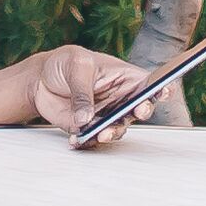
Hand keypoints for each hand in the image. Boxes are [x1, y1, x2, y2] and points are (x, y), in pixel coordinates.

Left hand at [0, 43, 159, 138]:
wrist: (40, 80)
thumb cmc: (64, 63)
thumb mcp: (76, 65)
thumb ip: (83, 90)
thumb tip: (87, 118)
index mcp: (125, 77)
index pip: (148, 83)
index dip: (160, 87)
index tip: (164, 91)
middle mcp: (121, 99)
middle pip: (139, 109)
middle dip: (141, 112)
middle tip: (137, 111)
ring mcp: (107, 115)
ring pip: (118, 129)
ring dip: (112, 132)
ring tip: (100, 133)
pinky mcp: (90, 128)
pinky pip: (93, 139)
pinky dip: (85, 142)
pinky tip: (76, 139)